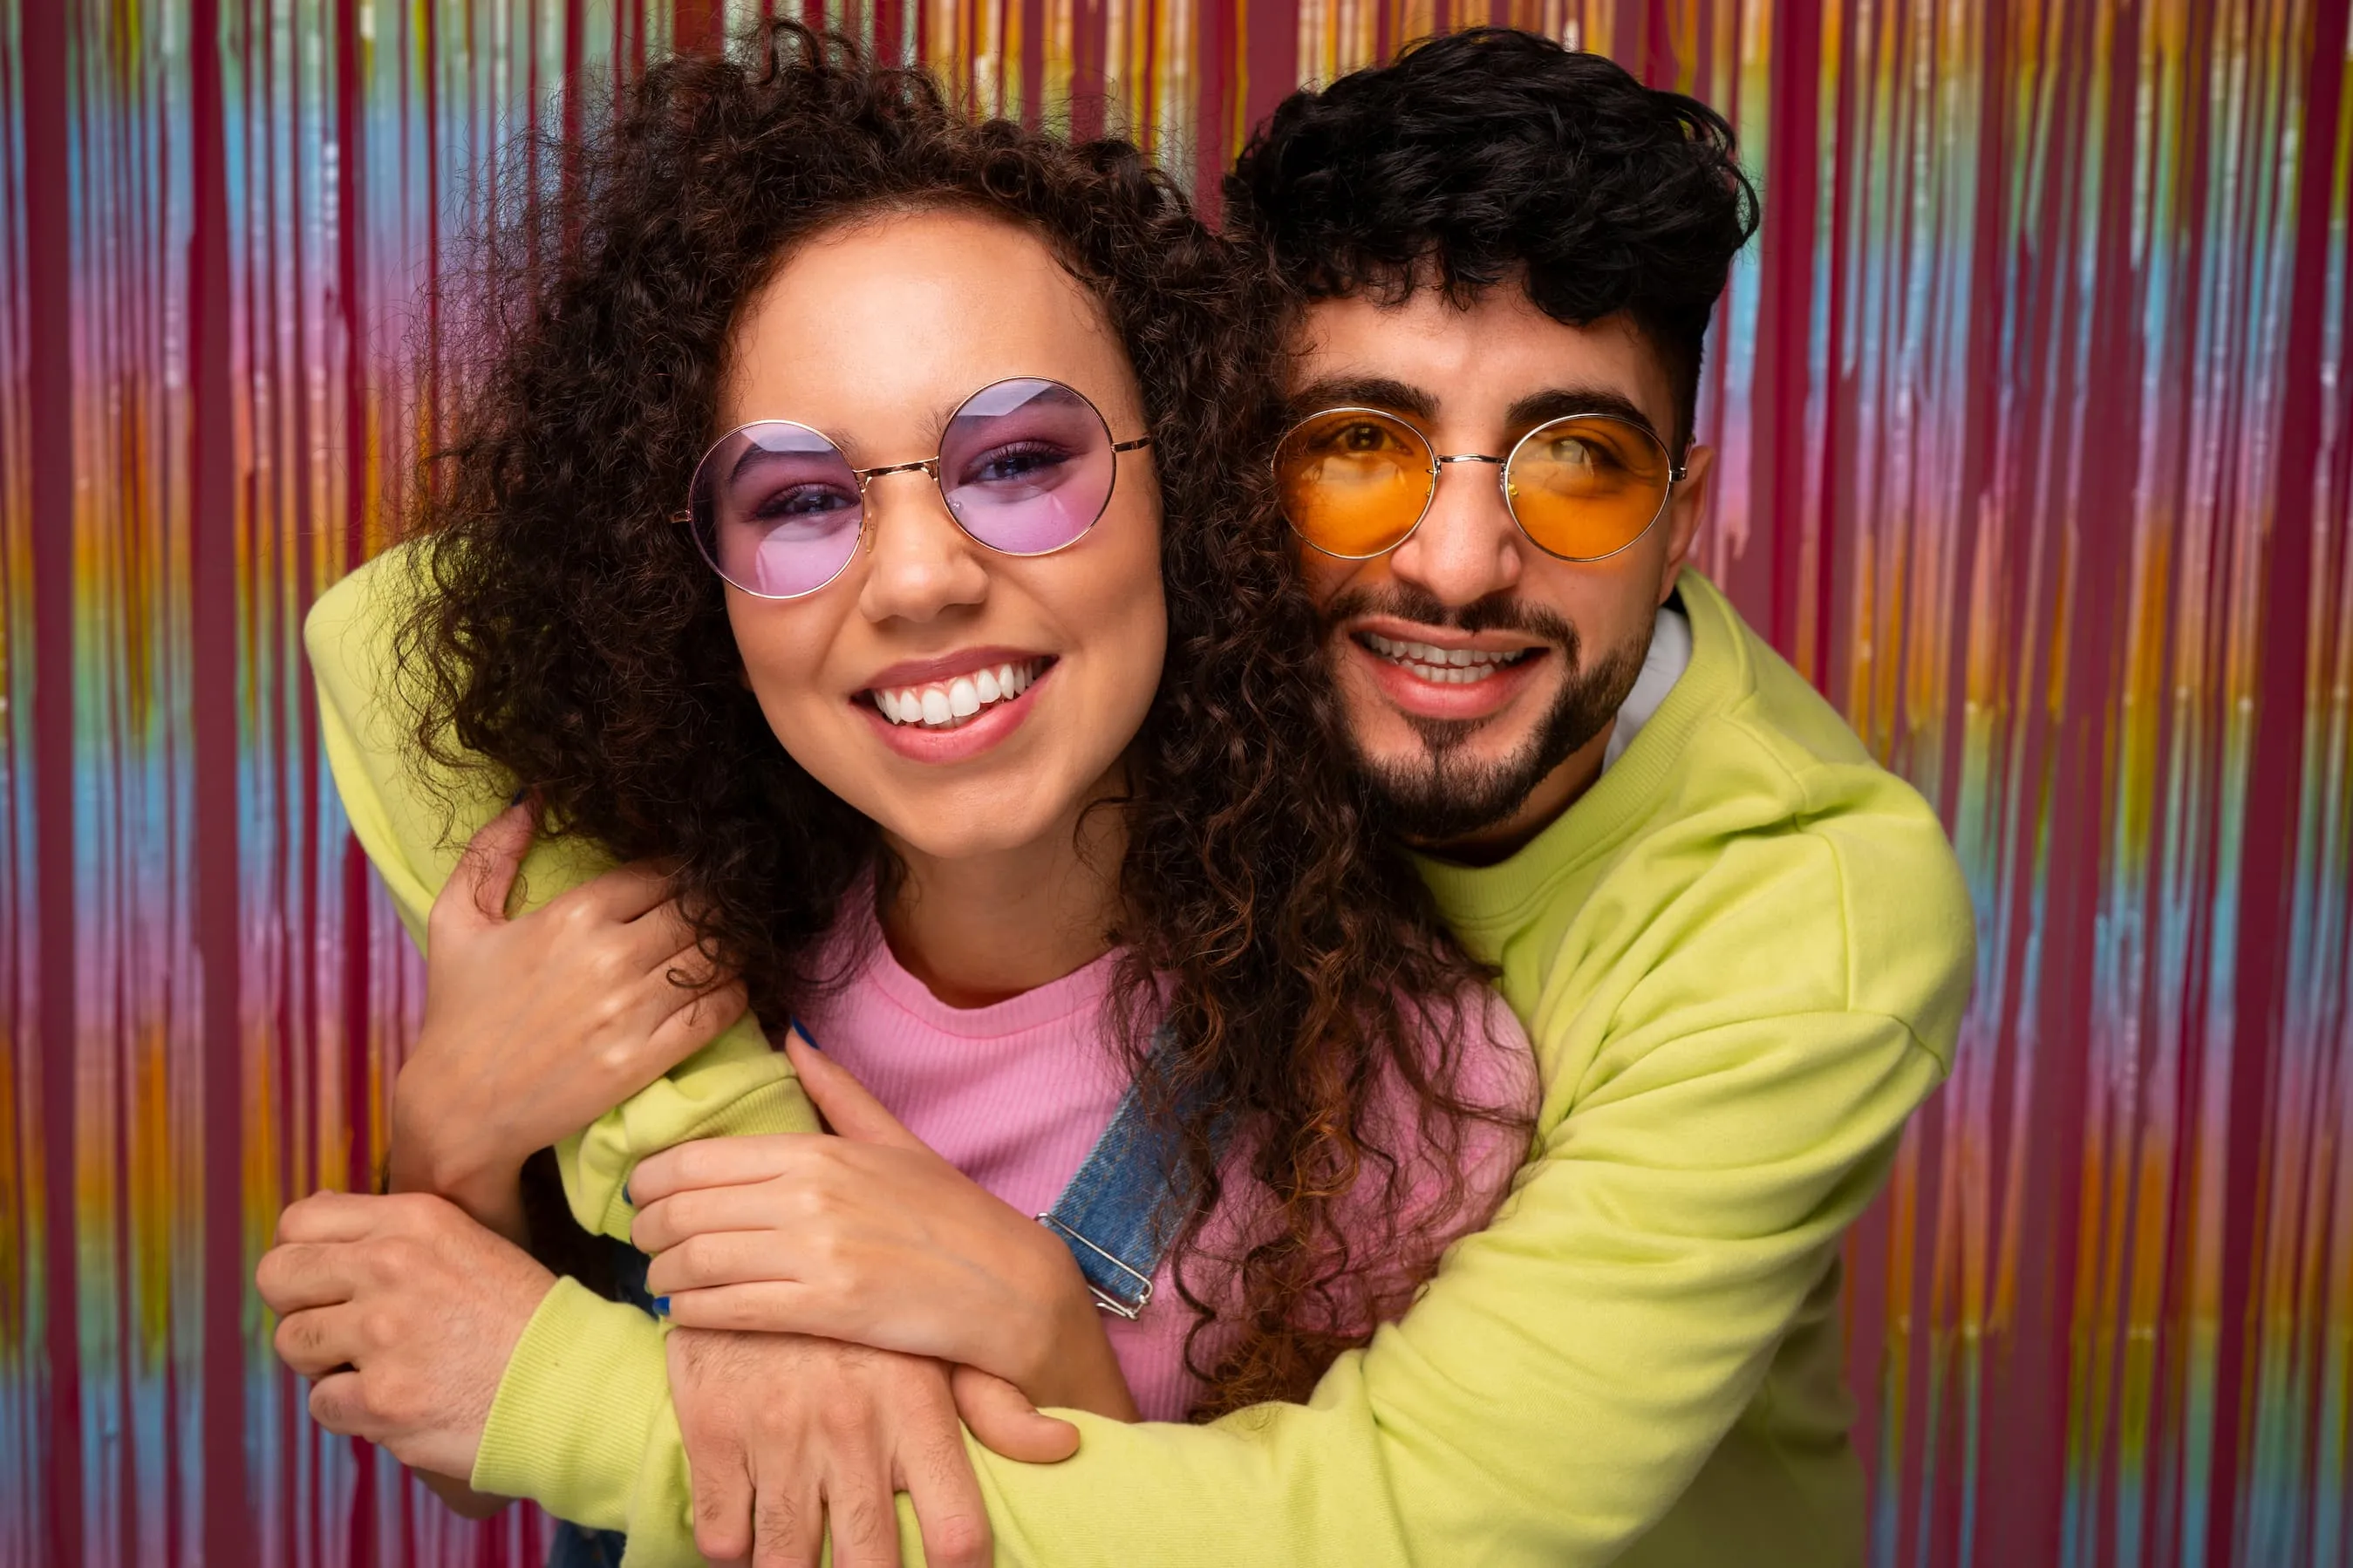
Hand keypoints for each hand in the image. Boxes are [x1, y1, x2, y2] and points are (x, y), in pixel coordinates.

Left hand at [255, 1190, 555, 1480]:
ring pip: (292, 1344)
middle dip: (296, 1306)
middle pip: (277, 1278)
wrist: (570, 1382)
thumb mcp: (464, 1241)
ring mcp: (383, 1334)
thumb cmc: (519, 1315)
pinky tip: (397, 1400)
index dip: (300, 1254)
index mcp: (414, 1221)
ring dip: (324, 1362)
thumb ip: (392, 1231)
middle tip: (335, 1328)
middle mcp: (392, 1267)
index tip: (322, 1281)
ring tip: (375, 1365)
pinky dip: (352, 1410)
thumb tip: (313, 1221)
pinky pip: (321, 1404)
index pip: (299, 1221)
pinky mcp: (381, 1399)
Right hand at [391, 801, 748, 1238]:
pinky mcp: (645, 1059)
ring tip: (734, 946)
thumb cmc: (457, 1011)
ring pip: (718, 956)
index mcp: (573, 913)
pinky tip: (731, 987)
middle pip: (700, 909)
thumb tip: (530, 795)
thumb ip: (491, 852)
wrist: (457, 1110)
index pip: (663, 870)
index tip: (698, 875)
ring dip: (734, 948)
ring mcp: (631, 1010)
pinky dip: (737, 993)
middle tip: (730, 909)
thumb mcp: (456, 921)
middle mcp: (609, 955)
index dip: (687, 870)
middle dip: (718, 906)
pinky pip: (718, 1011)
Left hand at [633, 1035, 1137, 1418]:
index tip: (642, 1194)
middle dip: (645, 1230)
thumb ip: (836, 1093)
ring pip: (694, 1263)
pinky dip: (690, 1314)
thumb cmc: (949, 1214)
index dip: (651, 1181)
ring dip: (661, 1276)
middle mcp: (809, 1199)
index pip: (697, 1160)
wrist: (1005, 1284)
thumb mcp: (895, 1140)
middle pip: (683, 1212)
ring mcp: (816, 1256)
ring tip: (661, 1279)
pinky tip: (686, 1313)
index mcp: (819, 1153)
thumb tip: (791, 1039)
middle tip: (640, 1240)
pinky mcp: (825, 1311)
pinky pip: (726, 1310)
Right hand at [667, 1329, 1049, 1567]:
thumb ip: (996, 1406)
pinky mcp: (714, 1431)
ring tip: (806, 1561)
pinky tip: (752, 1539)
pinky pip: (722, 1536)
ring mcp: (779, 1431)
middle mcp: (851, 1426)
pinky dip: (735, 1551)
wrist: (753, 1241)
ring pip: (786, 1561)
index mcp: (916, 1408)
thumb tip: (1064, 1444)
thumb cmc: (859, 1313)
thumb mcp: (932, 1346)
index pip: (955, 1533)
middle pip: (870, 1562)